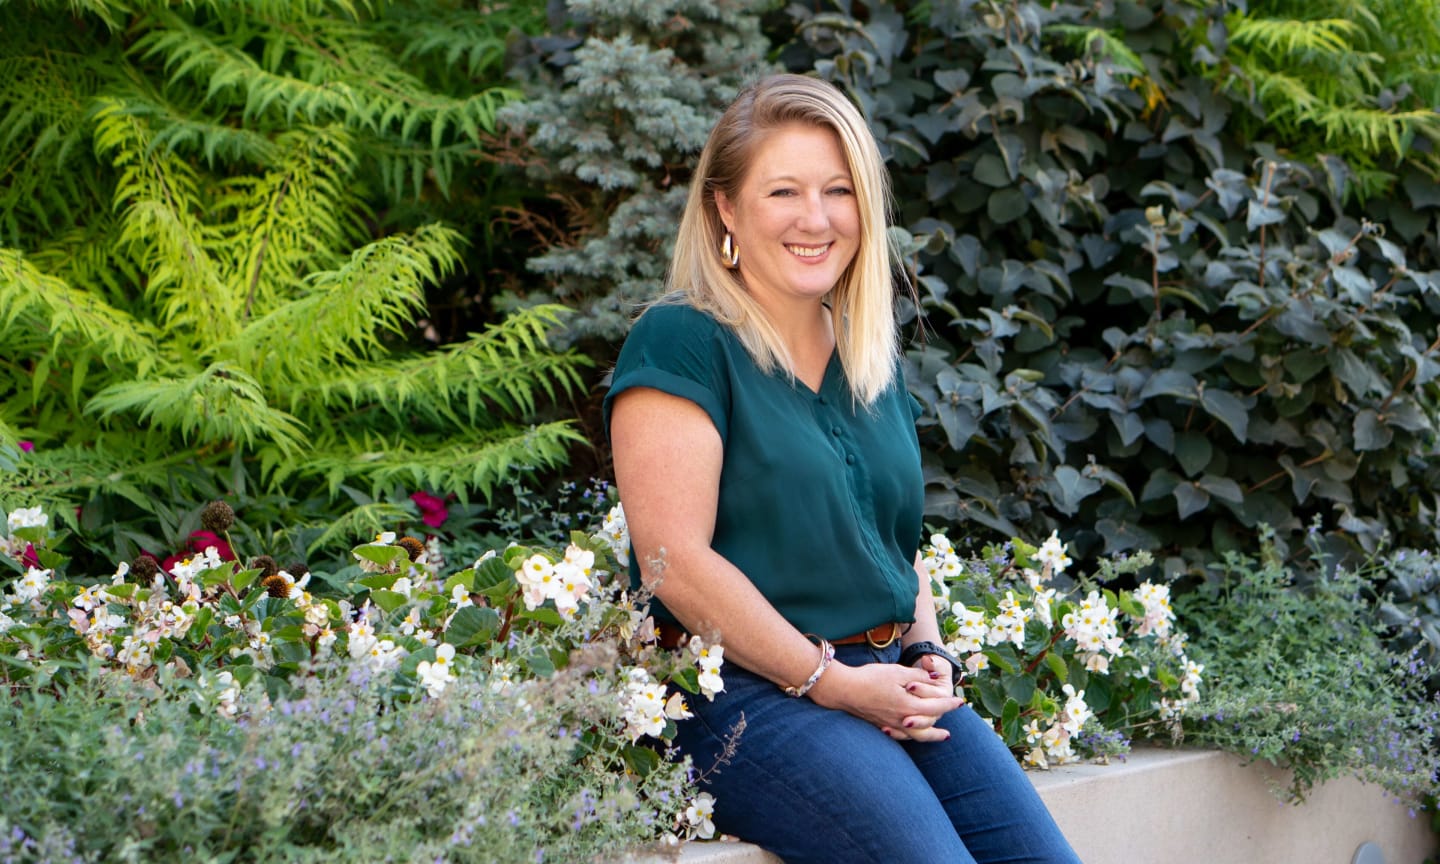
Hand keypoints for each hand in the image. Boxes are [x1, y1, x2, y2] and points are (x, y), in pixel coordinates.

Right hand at [807, 662, 964, 742]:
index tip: (960, 702)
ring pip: (917, 736)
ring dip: (932, 736)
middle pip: (929, 726)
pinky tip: (915, 734)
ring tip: (943, 736)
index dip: (949, 704)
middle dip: (944, 719)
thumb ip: (918, 676)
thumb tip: (935, 678)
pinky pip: (903, 736)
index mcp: (908, 705)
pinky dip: (913, 737)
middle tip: (954, 715)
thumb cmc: (870, 678)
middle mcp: (902, 719)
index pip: (935, 707)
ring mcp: (891, 725)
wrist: (844, 690)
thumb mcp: (897, 672)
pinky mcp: (881, 726)